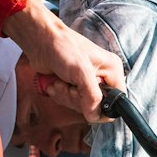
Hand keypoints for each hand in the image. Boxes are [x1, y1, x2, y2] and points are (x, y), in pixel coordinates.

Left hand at [3, 0, 124, 121]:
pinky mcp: (74, 86)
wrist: (41, 41)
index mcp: (112, 71)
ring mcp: (87, 83)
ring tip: (60, 82)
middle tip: (69, 85)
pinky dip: (60, 95)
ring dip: (66, 97)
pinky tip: (55, 83)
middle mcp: (103, 78)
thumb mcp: (81, 72)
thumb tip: (94, 116)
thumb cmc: (62, 48)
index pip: (116, 102)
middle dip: (77, 99)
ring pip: (82, 107)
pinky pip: (70, 102)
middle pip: (96, 106)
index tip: (85, 99)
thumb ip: (92, 96)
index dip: (100, 107)